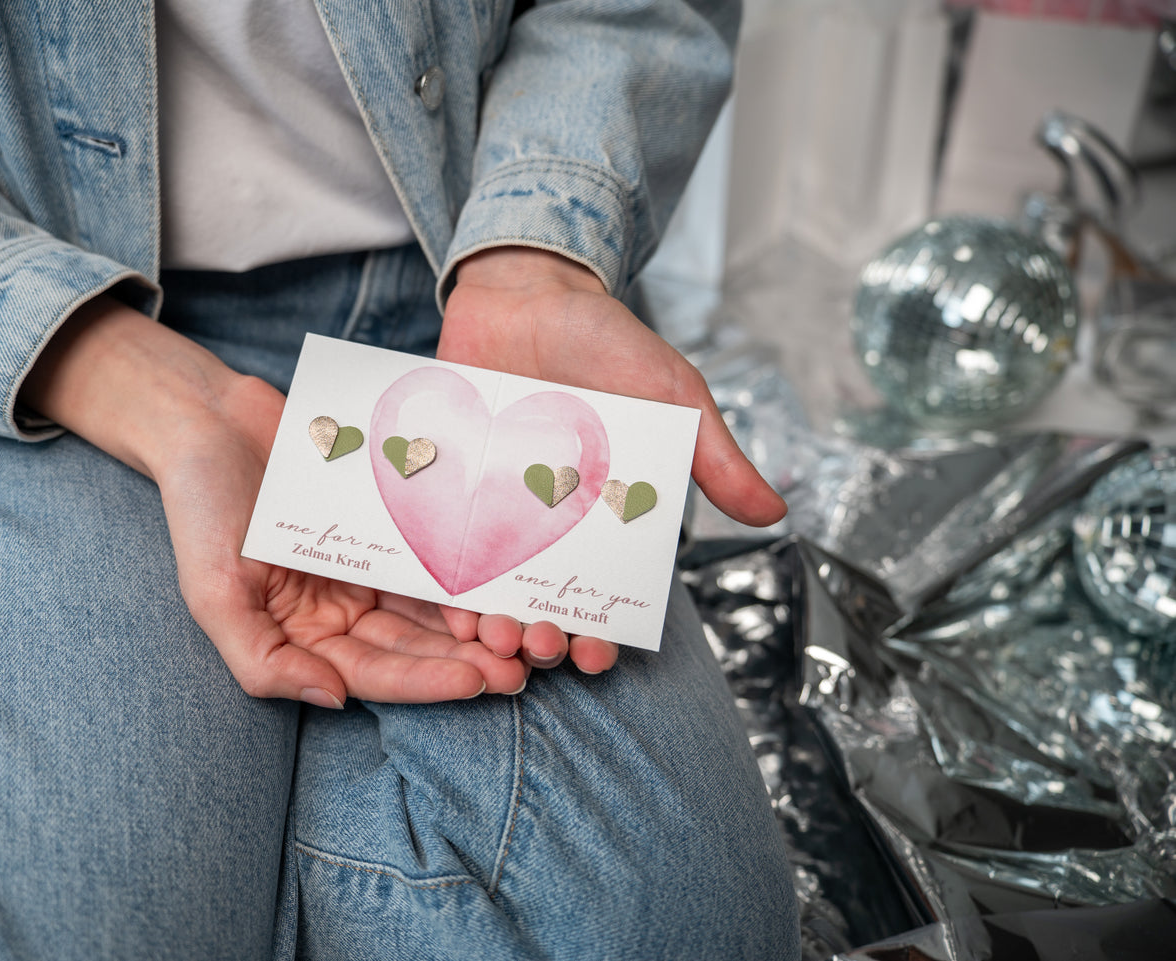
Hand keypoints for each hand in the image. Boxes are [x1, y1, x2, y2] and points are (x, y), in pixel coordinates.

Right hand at [22, 296, 529, 706]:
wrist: (210, 422)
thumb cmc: (200, 510)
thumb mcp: (214, 593)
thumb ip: (263, 661)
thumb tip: (332, 699)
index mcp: (306, 640)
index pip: (376, 674)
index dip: (427, 681)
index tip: (478, 681)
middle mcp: (346, 612)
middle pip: (418, 646)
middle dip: (470, 659)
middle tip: (524, 665)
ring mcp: (372, 568)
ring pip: (437, 605)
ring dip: (482, 620)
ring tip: (527, 625)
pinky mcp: (392, 524)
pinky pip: (437, 550)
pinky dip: (470, 565)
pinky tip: (509, 568)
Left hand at [439, 246, 787, 672]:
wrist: (525, 287)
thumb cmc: (606, 340)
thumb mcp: (672, 394)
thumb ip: (713, 455)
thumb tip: (776, 513)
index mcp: (603, 514)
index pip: (601, 590)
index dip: (600, 631)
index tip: (596, 656)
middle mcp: (547, 520)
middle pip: (540, 598)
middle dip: (538, 633)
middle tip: (536, 645)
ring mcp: (494, 505)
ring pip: (487, 579)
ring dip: (486, 616)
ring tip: (488, 633)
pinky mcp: (446, 482)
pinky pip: (435, 536)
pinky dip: (433, 569)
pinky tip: (436, 596)